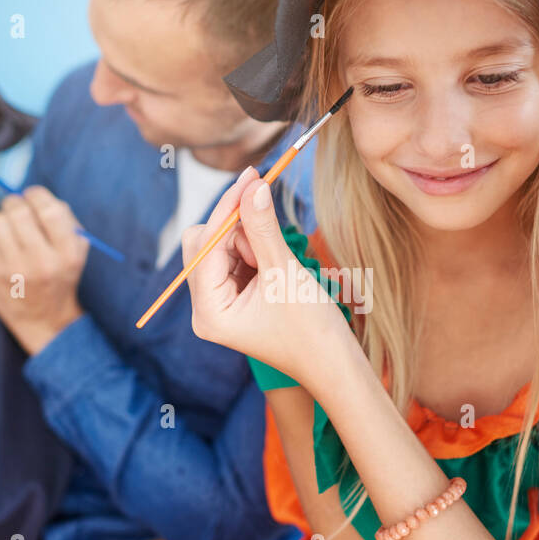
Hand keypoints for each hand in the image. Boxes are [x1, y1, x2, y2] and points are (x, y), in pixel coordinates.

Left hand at [0, 185, 90, 355]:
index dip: (37, 195)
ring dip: (2, 217)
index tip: (33, 196)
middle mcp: (42, 261)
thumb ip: (65, 220)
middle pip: (19, 211)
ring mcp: (15, 268)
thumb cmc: (60, 277)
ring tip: (10, 229)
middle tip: (18, 209)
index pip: (50, 210)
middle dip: (16, 203)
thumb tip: (36, 196)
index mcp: (68, 253)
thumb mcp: (77, 251)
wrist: (44, 319)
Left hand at [183, 167, 352, 385]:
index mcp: (208, 313)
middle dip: (237, 230)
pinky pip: (235, 258)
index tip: (252, 176)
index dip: (228, 209)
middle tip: (269, 224)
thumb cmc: (312, 330)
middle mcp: (205, 309)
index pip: (205, 245)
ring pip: (221, 247)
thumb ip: (263, 227)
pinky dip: (255, 250)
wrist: (334, 364)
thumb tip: (253, 186)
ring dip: (250, 241)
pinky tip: (275, 265)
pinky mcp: (234, 296)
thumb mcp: (285, 272)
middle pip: (204, 243)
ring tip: (277, 265)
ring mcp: (218, 303)